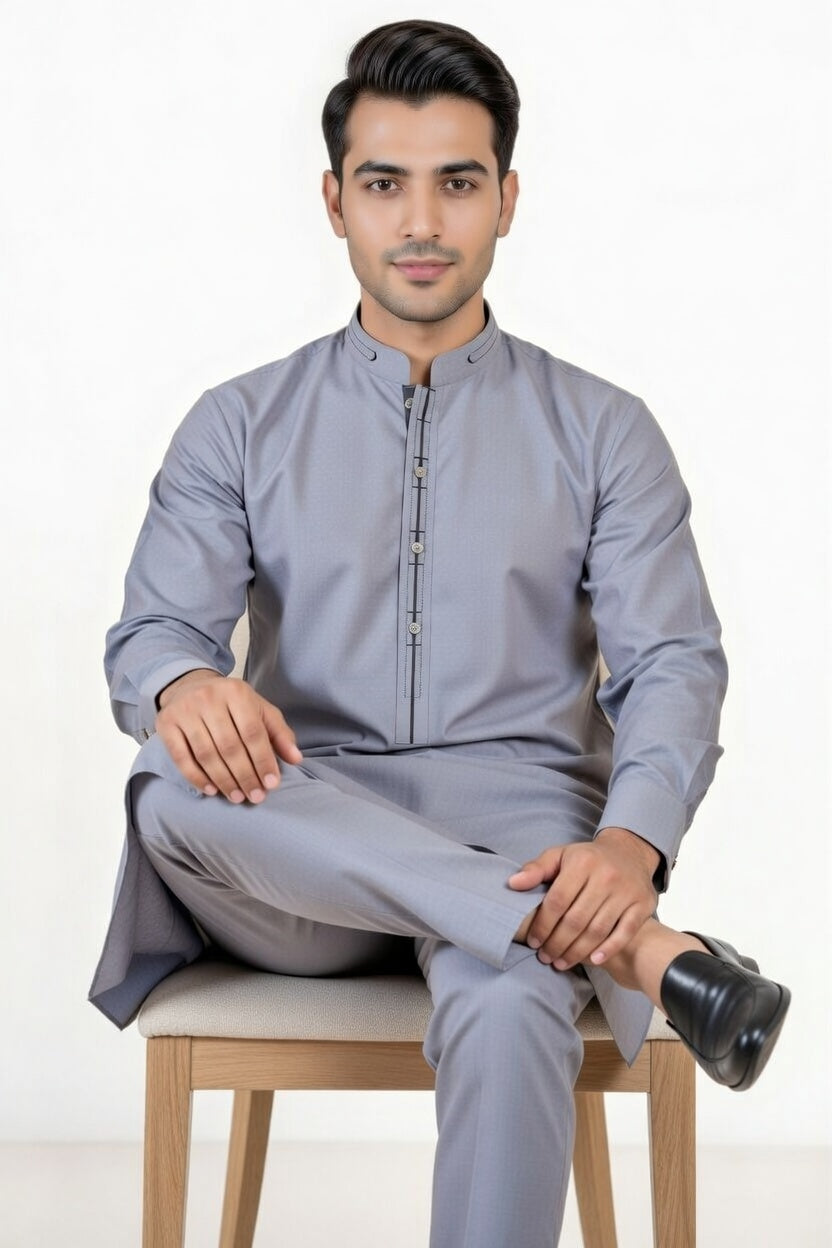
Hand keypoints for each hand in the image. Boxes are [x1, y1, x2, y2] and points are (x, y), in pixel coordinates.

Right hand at [155, 669, 302, 802]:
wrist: (189, 685)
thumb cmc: (231, 703)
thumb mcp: (259, 709)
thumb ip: (279, 733)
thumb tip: (296, 759)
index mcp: (236, 692)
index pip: (253, 732)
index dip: (263, 760)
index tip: (271, 784)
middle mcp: (208, 698)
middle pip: (230, 746)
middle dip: (245, 776)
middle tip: (255, 796)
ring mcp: (184, 710)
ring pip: (206, 754)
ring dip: (224, 780)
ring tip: (237, 797)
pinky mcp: (166, 723)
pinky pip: (181, 757)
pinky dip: (196, 777)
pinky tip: (211, 790)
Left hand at [508, 827, 658, 969]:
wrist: (628, 851)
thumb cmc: (587, 858)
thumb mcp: (560, 855)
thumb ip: (536, 869)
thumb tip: (513, 884)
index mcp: (582, 862)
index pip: (557, 901)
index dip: (542, 924)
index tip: (533, 941)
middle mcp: (606, 876)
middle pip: (576, 919)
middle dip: (557, 943)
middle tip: (545, 957)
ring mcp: (626, 891)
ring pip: (597, 930)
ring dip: (577, 951)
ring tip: (561, 962)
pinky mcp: (643, 904)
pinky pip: (625, 932)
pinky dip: (609, 949)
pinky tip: (592, 960)